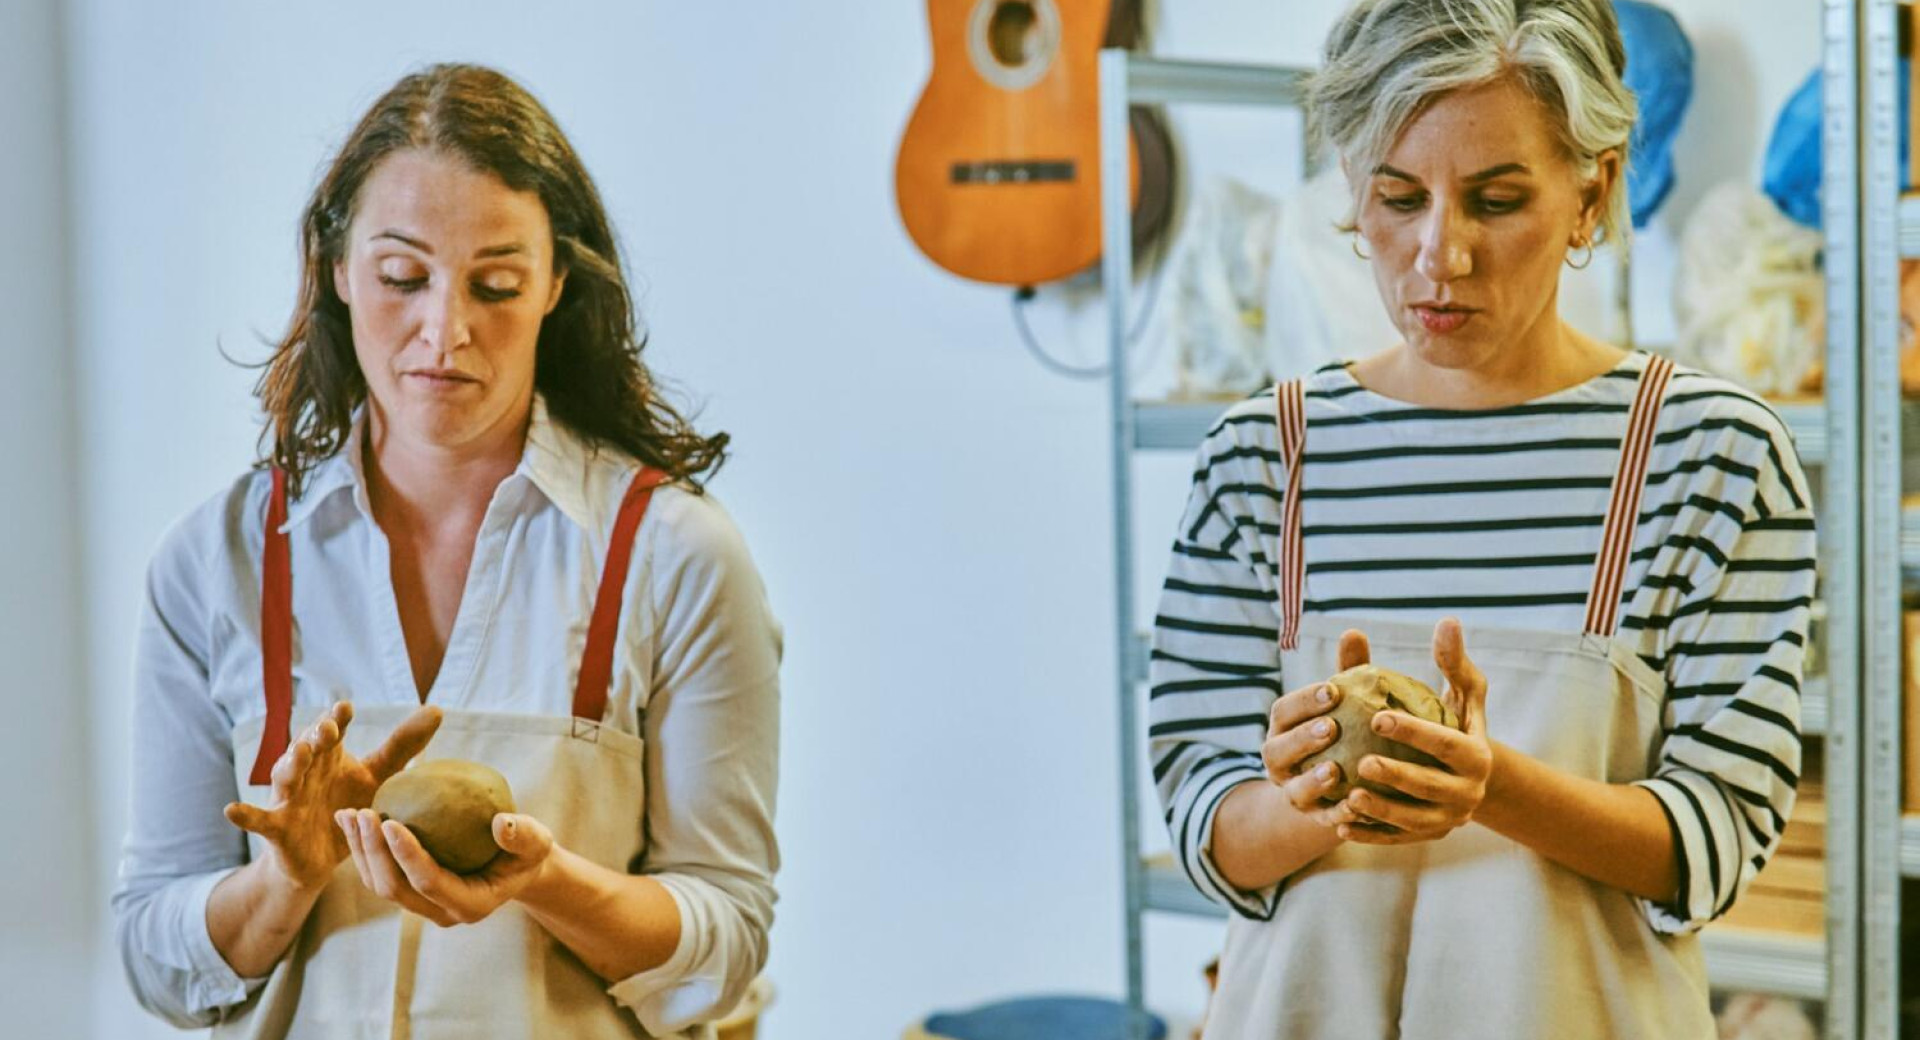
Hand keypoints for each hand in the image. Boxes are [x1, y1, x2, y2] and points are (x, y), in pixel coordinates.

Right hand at [224, 702, 443, 889]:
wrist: (322, 858)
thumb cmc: (349, 806)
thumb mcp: (378, 777)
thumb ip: (402, 746)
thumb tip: (438, 709)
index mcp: (331, 756)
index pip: (333, 731)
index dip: (336, 719)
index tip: (345, 707)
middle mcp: (307, 770)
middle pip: (308, 748)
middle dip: (315, 737)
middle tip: (327, 729)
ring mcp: (290, 798)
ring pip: (286, 777)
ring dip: (289, 764)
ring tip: (297, 753)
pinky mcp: (277, 827)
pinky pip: (258, 819)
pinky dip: (245, 814)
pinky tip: (231, 810)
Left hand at [336, 808, 555, 927]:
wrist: (515, 866)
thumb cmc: (527, 851)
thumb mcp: (536, 842)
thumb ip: (523, 835)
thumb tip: (501, 823)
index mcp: (471, 905)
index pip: (430, 882)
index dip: (407, 855)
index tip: (390, 821)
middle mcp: (440, 912)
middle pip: (395, 889)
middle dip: (374, 853)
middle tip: (364, 813)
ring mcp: (422, 905)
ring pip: (379, 885)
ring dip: (360, 851)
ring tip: (349, 814)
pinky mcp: (410, 892)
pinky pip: (377, 874)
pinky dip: (362, 848)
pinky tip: (351, 819)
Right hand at [1261, 628, 1374, 831]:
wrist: (1334, 783)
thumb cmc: (1343, 728)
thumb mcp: (1344, 702)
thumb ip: (1349, 671)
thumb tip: (1353, 631)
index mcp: (1283, 728)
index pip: (1284, 711)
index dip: (1305, 700)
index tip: (1333, 690)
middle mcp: (1280, 761)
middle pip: (1278, 752)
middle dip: (1301, 739)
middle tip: (1331, 728)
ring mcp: (1293, 793)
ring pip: (1294, 791)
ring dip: (1312, 782)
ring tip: (1336, 771)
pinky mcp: (1314, 820)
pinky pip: (1323, 821)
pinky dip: (1338, 815)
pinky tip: (1359, 808)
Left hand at [1338, 617, 1492, 844]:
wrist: (1468, 774)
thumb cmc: (1457, 721)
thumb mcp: (1463, 692)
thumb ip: (1453, 662)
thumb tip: (1447, 621)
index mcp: (1477, 756)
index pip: (1446, 744)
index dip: (1414, 732)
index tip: (1377, 715)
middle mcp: (1468, 793)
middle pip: (1431, 788)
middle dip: (1398, 777)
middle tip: (1361, 762)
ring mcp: (1449, 820)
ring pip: (1414, 821)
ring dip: (1382, 812)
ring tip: (1349, 796)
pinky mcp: (1429, 838)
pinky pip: (1397, 840)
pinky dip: (1371, 835)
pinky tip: (1340, 826)